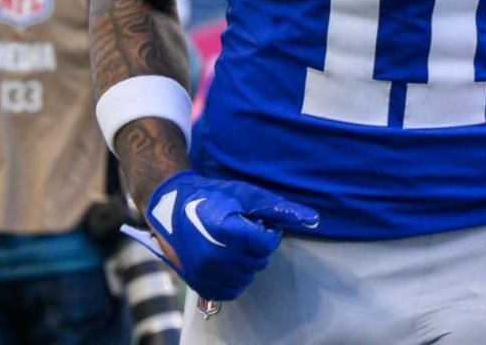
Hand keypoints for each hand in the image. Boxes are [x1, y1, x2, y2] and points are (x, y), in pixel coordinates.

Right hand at [123, 171, 318, 300]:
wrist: (171, 206)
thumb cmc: (213, 197)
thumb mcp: (248, 195)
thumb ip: (281, 210)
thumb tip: (314, 219)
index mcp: (228, 232)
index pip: (267, 244)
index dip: (266, 232)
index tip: (255, 223)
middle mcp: (215, 255)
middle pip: (259, 261)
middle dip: (256, 246)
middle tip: (241, 231)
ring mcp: (205, 272)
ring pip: (247, 275)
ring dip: (246, 262)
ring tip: (231, 244)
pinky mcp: (198, 283)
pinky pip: (231, 290)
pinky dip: (234, 277)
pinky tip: (226, 260)